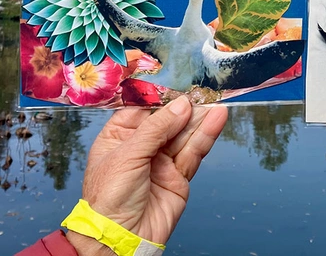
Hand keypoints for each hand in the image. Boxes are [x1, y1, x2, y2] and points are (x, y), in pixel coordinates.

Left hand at [66, 96, 228, 255]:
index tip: (179, 85)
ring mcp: (161, 162)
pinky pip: (194, 152)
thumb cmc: (108, 198)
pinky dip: (206, 135)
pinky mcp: (178, 177)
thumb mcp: (128, 155)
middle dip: (185, 108)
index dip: (161, 98)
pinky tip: (217, 119)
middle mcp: (141, 148)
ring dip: (200, 119)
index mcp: (119, 138)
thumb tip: (181, 106)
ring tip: (215, 102)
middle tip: (203, 92)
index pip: (143, 110)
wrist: (120, 239)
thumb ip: (157, 129)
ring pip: (184, 135)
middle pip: (168, 121)